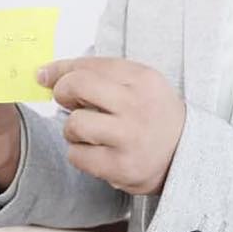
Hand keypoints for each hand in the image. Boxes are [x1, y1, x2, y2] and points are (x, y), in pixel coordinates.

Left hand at [38, 57, 185, 194]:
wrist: (186, 154)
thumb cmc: (154, 115)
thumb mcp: (139, 84)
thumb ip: (99, 74)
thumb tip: (47, 74)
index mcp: (142, 79)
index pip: (88, 65)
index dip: (60, 70)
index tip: (46, 76)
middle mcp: (136, 105)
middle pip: (77, 86)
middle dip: (62, 93)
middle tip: (68, 102)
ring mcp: (129, 137)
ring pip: (74, 124)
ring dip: (72, 129)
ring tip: (88, 132)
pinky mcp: (121, 166)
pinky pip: (77, 156)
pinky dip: (79, 153)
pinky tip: (95, 151)